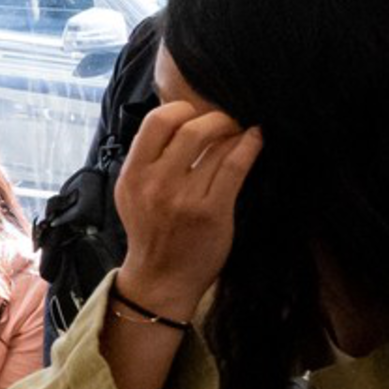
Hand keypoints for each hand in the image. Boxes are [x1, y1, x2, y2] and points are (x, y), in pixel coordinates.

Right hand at [111, 101, 261, 320]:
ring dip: (234, 131)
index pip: (156, 121)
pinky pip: (235, 166)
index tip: (194, 115)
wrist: (160, 280)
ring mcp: (185, 199)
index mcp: (133, 174)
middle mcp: (156, 184)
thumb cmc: (151, 232)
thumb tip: (178, 119)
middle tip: (226, 120)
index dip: (181, 109)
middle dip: (215, 118)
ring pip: (216, 146)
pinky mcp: (213, 212)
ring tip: (241, 129)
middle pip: (190, 129)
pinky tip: (255, 138)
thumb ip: (147, 159)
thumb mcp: (132, 192)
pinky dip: (249, 145)